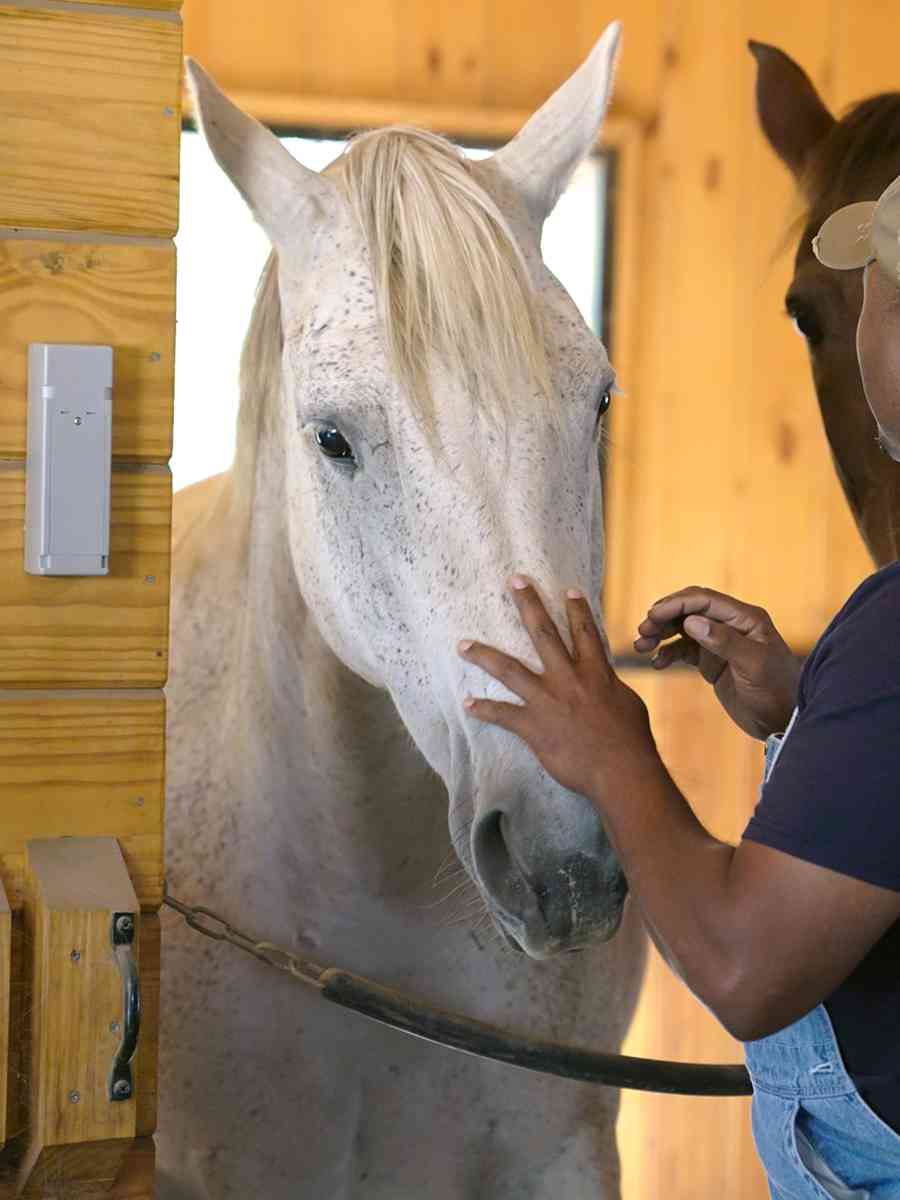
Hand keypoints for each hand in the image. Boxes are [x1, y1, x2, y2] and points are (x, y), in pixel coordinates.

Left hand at [459, 577, 661, 800]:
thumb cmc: (631, 741)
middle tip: (514, 582)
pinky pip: (502, 714)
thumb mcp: (628, 704)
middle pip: (543, 634)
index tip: (566, 590)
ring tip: (463, 645)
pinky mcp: (533, 726)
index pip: (584, 632)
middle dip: (528, 605)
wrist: (620, 771)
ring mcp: (547, 700)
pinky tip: (467, 704)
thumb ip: (611, 687)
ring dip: (484, 655)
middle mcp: (568, 679)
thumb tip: (605, 681)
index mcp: (595, 673)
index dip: (576, 610)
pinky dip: (484, 709)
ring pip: (509, 670)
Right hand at [634, 586, 800, 739]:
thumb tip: (691, 621)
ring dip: (660, 633)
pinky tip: (656, 663)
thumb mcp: (753, 665)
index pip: (704, 600)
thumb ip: (724, 641)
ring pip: (682, 628)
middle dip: (663, 616)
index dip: (676, 604)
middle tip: (643, 630)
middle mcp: (731, 625)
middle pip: (689, 610)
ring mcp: (720, 643)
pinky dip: (667, 653)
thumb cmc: (776, 691)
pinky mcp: (712, 661)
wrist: (783, 722)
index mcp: (745, 618)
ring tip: (641, 645)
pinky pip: (683, 650)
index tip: (652, 615)